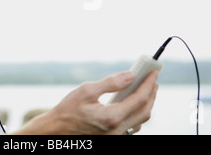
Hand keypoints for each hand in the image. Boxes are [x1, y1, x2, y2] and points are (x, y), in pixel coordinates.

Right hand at [13, 71, 158, 134]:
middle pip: (145, 111)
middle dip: (152, 94)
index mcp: (112, 117)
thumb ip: (110, 83)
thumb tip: (130, 75)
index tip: (153, 73)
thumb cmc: (68, 109)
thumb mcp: (86, 91)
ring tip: (146, 89)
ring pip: (140, 120)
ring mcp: (116, 136)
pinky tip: (133, 103)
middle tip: (153, 79)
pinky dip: (137, 113)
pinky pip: (132, 126)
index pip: (139, 99)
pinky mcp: (113, 137)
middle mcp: (117, 130)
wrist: (57, 130)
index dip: (148, 84)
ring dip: (146, 104)